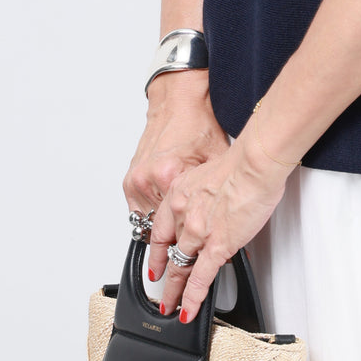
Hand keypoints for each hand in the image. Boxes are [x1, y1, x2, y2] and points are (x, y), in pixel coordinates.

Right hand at [122, 71, 228, 252]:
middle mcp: (147, 179)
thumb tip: (229, 220)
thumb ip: (217, 195)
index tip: (199, 254)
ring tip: (178, 238)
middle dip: (175, 243)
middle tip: (185, 258)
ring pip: (147, 221)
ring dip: (162, 230)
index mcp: (168, 176)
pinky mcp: (131, 178)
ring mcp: (136, 179)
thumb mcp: (218, 161)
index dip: (192, 241)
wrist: (180, 101)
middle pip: (160, 227)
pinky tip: (168, 215)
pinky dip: (153, 213)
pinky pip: (139, 208)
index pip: (177, 224)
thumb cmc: (198, 124)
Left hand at [148, 131, 289, 322]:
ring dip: (174, 292)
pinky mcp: (217, 246)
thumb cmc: (240, 164)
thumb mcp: (207, 175)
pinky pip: (201, 278)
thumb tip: (211, 209)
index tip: (154, 263)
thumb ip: (203, 196)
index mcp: (178, 195)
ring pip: (180, 269)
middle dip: (163, 276)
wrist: (253, 164)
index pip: (159, 231)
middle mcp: (183, 215)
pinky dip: (193, 297)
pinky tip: (189, 309)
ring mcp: (198, 232)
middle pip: (169, 253)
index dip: (155, 252)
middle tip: (160, 291)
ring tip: (171, 306)